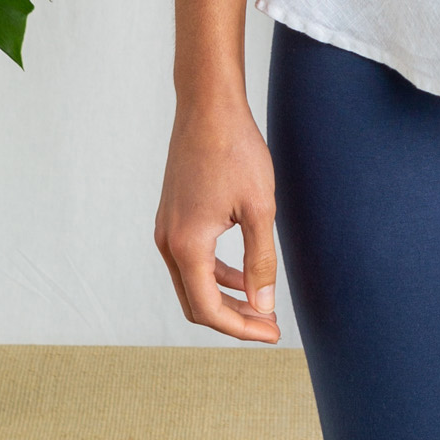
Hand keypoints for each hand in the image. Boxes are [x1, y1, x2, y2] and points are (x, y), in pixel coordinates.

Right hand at [154, 95, 281, 341]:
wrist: (208, 106)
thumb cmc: (236, 150)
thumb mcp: (259, 207)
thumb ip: (261, 261)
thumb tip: (263, 306)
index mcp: (187, 246)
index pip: (209, 310)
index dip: (241, 328)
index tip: (272, 334)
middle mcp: (169, 242)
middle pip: (196, 303)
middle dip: (233, 318)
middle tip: (269, 325)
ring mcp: (167, 228)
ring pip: (192, 282)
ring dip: (225, 296)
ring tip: (261, 303)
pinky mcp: (172, 215)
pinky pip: (190, 260)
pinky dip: (215, 273)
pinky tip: (243, 272)